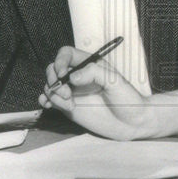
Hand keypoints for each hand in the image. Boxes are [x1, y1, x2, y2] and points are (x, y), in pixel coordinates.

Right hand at [38, 46, 155, 139]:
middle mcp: (78, 76)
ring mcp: (72, 92)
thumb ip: (94, 73)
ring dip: (52, 94)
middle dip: (54, 81)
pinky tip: (49, 106)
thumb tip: (71, 76)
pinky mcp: (68, 107)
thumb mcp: (115, 81)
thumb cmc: (128, 99)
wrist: (132, 124)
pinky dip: (45, 101)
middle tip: (66, 95)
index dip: (60, 61)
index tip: (62, 74)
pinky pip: (50, 100)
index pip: (66, 54)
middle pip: (53, 69)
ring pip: (50, 86)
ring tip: (69, 106)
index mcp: (90, 65)